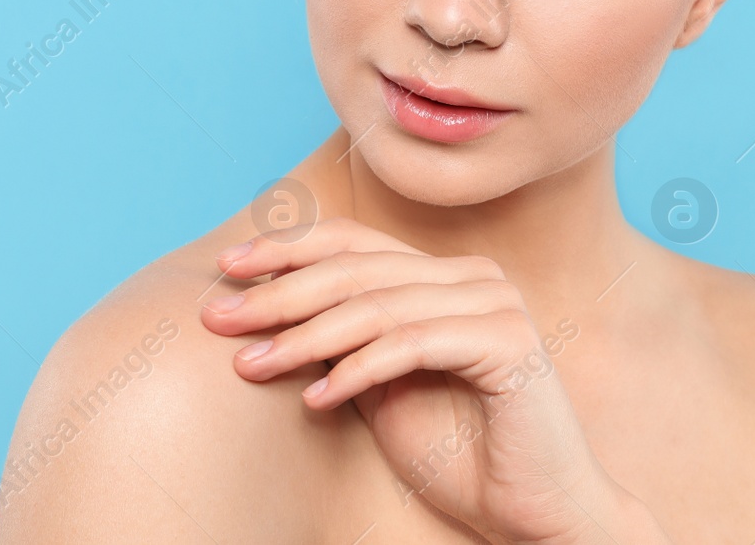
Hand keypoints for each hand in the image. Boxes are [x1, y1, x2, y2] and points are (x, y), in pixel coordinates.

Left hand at [200, 217, 670, 544]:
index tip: (226, 270)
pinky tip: (315, 397)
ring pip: (378, 305)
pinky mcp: (508, 341)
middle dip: (280, 292)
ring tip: (252, 364)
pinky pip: (413, 344)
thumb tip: (263, 310)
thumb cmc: (460, 454)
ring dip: (305, 336)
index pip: (356, 243)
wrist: (535, 512)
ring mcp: (495, 303)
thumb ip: (342, 345)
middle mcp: (473, 276)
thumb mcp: (381, 389)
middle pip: (357, 268)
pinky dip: (357, 369)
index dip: (288, 250)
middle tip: (220, 319)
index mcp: (445, 276)